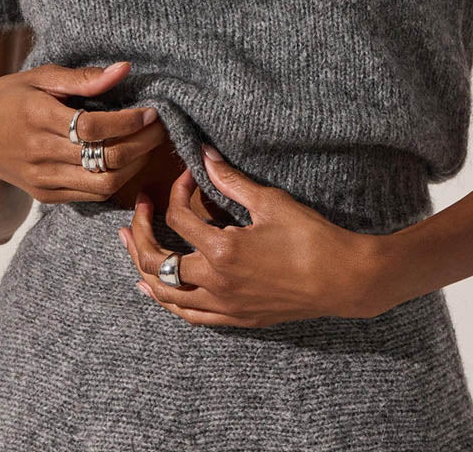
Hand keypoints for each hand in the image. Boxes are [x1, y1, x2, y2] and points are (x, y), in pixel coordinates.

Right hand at [0, 60, 164, 203]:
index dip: (128, 122)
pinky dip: (117, 181)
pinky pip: (91, 195)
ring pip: (102, 182)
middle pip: (104, 157)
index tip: (151, 111)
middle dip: (141, 144)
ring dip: (134, 166)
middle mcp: (39, 151)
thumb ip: (82, 77)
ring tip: (149, 145)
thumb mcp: (39, 76)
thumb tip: (124, 69)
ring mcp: (42, 178)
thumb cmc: (9, 97)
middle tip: (160, 128)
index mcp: (37, 116)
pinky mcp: (45, 195)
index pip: (93, 127)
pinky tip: (129, 162)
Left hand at [119, 145, 387, 325]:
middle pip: (157, 260)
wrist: (342, 280)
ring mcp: (224, 305)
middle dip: (141, 231)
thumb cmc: (310, 238)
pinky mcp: (236, 318)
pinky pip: (190, 315)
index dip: (177, 190)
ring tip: (130, 245)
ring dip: (142, 268)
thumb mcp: (269, 202)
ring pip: (166, 294)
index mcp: (221, 251)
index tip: (188, 174)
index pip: (179, 218)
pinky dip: (168, 301)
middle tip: (139, 208)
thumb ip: (230, 180)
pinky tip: (155, 290)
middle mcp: (215, 283)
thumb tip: (204, 154)